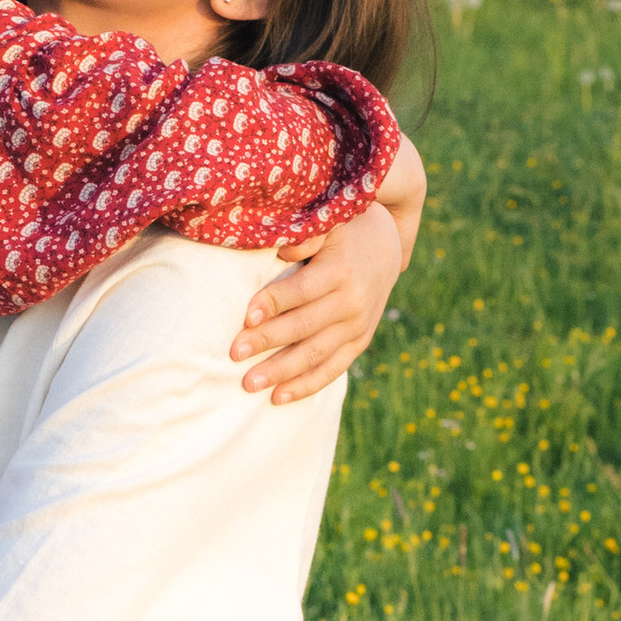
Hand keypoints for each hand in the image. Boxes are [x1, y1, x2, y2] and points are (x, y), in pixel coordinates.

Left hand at [230, 187, 409, 401]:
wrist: (386, 245)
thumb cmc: (342, 231)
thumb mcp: (329, 222)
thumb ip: (307, 234)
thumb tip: (282, 250)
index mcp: (340, 270)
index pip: (301, 291)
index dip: (273, 304)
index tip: (245, 317)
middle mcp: (352, 301)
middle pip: (304, 327)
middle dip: (267, 342)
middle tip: (234, 355)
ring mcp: (358, 325)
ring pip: (316, 354)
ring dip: (281, 372)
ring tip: (248, 384)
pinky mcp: (360, 341)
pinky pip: (332, 369)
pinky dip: (306, 385)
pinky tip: (278, 398)